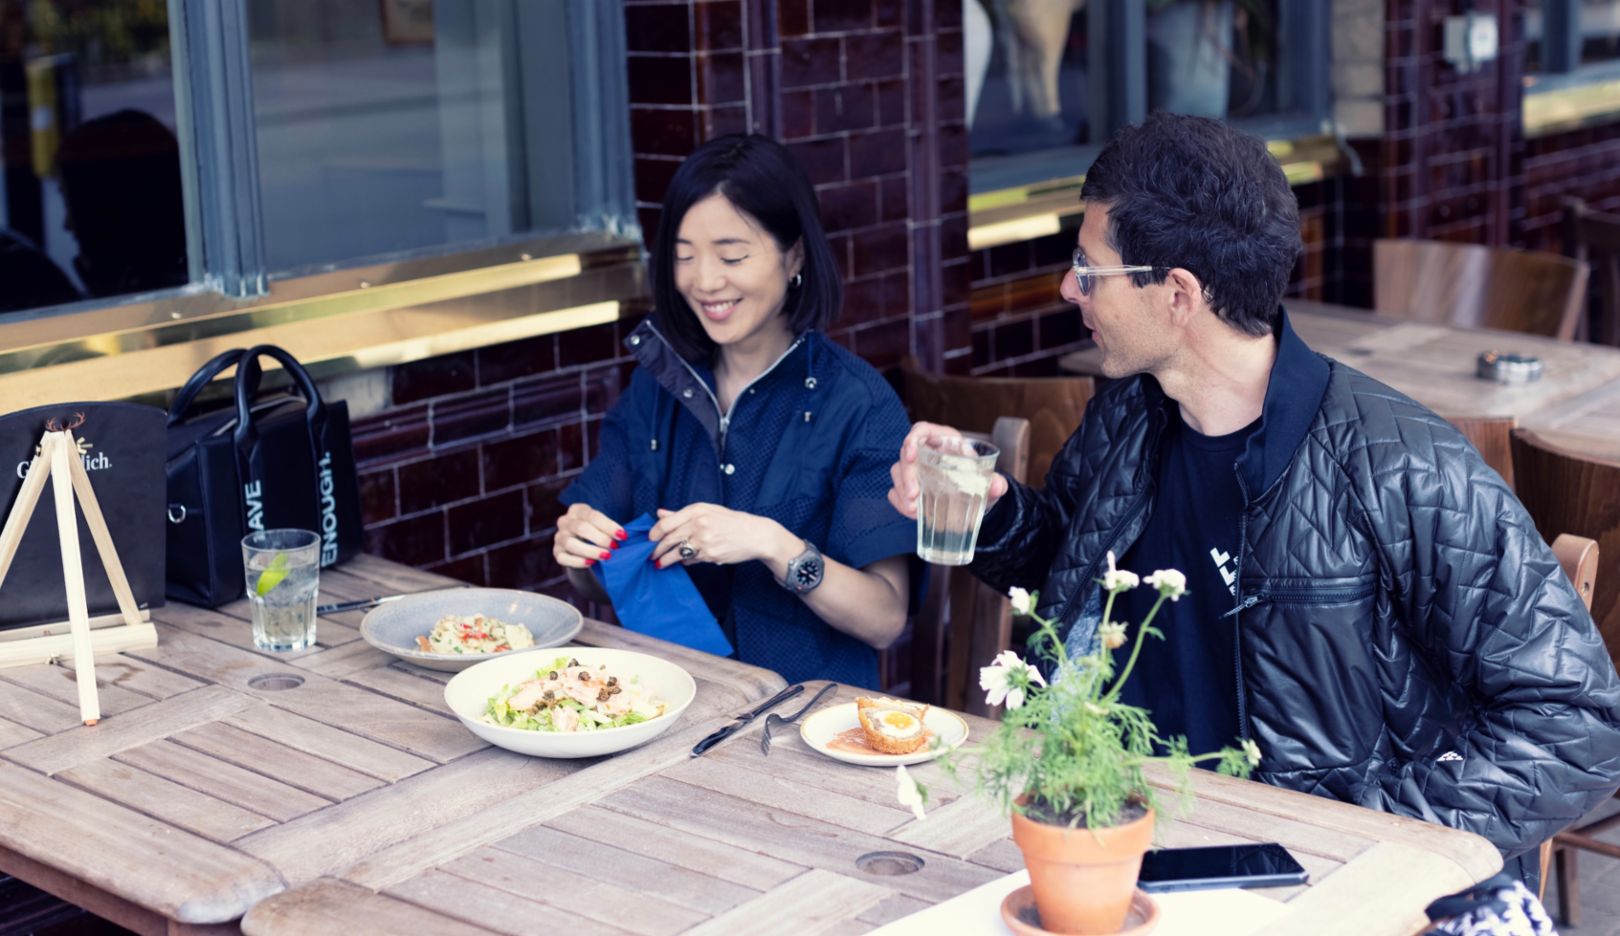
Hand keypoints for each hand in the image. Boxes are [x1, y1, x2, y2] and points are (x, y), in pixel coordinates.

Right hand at [553, 503, 625, 568]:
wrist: (582, 548)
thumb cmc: (597, 533)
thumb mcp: (601, 525)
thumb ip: (609, 529)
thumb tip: (623, 536)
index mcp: (577, 510)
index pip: (593, 516)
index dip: (608, 526)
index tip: (623, 536)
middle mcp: (565, 521)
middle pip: (581, 528)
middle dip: (600, 538)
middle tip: (615, 547)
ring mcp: (559, 537)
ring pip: (571, 543)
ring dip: (590, 550)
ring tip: (606, 556)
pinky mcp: (556, 552)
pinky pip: (564, 558)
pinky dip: (578, 561)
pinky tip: (591, 563)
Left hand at [648, 504, 794, 570]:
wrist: (755, 534)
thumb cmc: (731, 522)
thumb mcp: (708, 511)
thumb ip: (682, 514)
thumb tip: (660, 513)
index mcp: (697, 510)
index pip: (666, 523)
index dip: (654, 533)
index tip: (650, 539)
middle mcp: (699, 524)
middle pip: (669, 539)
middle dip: (656, 550)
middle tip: (651, 555)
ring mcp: (705, 541)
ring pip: (677, 553)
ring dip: (666, 560)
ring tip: (659, 564)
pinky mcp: (710, 555)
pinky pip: (691, 560)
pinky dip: (685, 562)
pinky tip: (683, 562)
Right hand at [886, 422, 1008, 518]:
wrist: (973, 497)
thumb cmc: (977, 479)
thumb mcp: (986, 479)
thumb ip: (994, 482)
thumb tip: (999, 486)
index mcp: (943, 440)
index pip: (921, 430)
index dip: (912, 440)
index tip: (911, 455)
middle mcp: (925, 452)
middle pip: (905, 455)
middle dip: (906, 476)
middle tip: (914, 496)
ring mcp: (915, 469)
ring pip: (897, 473)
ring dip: (902, 490)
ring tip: (914, 509)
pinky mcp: (909, 485)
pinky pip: (895, 490)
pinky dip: (900, 502)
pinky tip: (912, 512)